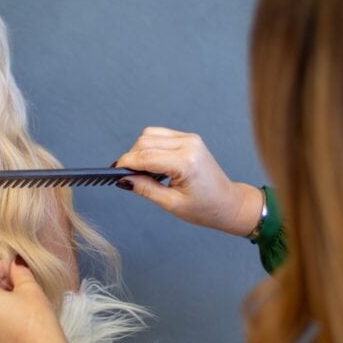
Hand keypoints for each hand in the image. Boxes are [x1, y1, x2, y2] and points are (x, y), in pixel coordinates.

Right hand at [115, 127, 264, 236]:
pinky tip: (153, 164)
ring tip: (142, 172)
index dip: (126, 163)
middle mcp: (188, 145)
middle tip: (128, 177)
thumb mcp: (171, 204)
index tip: (114, 172)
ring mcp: (190, 139)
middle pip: (145, 141)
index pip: (145, 156)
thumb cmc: (205, 208)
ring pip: (150, 135)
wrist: (228, 203)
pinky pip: (160, 136)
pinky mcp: (189, 139)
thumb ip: (145, 188)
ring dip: (140, 151)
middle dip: (132, 157)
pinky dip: (151, 147)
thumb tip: (123, 179)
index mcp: (186, 162)